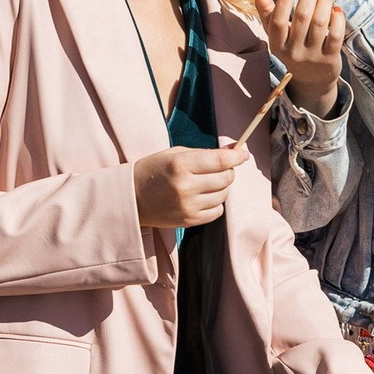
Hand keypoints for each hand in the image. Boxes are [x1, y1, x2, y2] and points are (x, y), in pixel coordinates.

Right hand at [133, 146, 247, 227]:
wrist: (132, 198)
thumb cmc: (154, 170)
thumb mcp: (175, 154)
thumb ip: (205, 153)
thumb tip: (235, 152)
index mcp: (181, 164)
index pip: (220, 160)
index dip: (236, 157)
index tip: (242, 154)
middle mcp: (186, 186)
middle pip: (226, 178)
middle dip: (227, 172)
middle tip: (217, 169)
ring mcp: (188, 206)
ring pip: (223, 195)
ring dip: (220, 188)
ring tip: (205, 184)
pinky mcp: (189, 220)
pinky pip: (217, 211)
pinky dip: (214, 204)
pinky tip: (201, 198)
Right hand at [249, 0, 344, 114]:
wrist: (312, 79)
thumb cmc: (291, 46)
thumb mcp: (275, 32)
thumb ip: (265, 7)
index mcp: (277, 45)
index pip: (278, 22)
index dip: (283, 2)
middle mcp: (294, 52)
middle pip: (301, 19)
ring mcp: (313, 56)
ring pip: (319, 24)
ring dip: (324, 3)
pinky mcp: (330, 59)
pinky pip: (336, 36)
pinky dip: (337, 19)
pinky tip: (336, 8)